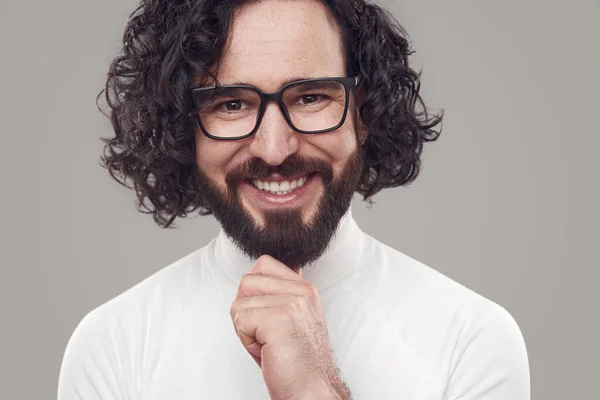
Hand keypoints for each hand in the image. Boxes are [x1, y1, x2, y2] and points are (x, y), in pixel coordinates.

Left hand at [230, 255, 349, 399]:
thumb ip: (279, 293)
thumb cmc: (296, 360)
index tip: (269, 317)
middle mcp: (301, 291)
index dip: (254, 292)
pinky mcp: (278, 319)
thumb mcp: (290, 317)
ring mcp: (291, 303)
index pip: (264, 264)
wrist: (311, 389)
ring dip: (246, 328)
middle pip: (247, 281)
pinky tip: (267, 349)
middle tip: (267, 333)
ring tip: (268, 343)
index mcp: (305, 288)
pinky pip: (240, 320)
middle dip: (246, 310)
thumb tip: (259, 272)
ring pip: (239, 303)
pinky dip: (246, 340)